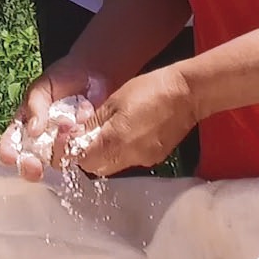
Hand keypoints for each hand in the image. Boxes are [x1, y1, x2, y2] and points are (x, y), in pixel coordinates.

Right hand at [0, 56, 105, 180]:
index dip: (8, 151)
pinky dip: (79, 148)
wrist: (97, 71)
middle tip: (33, 165)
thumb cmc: (66, 77)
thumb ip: (35, 104)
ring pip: (56, 160)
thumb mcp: (44, 86)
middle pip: (31, 160)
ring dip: (58, 151)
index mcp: (27, 123)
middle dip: (29, 165)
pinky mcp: (85, 148)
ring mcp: (65, 145)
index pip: (12, 143)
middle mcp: (44, 139)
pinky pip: (80, 155)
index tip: (10, 156)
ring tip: (64, 134)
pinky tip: (79, 133)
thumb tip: (33, 129)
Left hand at [71, 67, 197, 176]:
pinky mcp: (156, 158)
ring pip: (115, 166)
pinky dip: (123, 152)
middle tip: (88, 136)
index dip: (75, 152)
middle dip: (89, 155)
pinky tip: (128, 133)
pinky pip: (131, 160)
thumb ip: (95, 121)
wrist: (185, 94)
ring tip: (108, 132)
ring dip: (106, 154)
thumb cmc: (147, 90)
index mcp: (115, 141)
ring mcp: (144, 160)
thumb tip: (79, 133)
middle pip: (99, 167)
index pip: (85, 161)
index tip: (73, 140)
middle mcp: (129, 157)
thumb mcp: (114, 100)